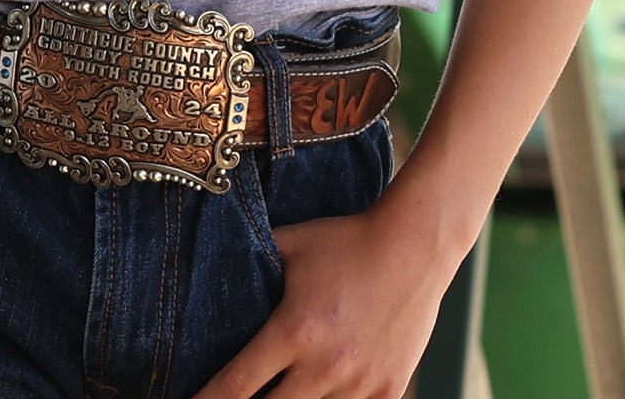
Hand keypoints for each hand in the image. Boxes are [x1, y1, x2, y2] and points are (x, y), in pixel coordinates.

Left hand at [190, 204, 448, 398]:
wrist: (413, 247)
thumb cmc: (345, 240)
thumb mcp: (291, 245)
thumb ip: (253, 261)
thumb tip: (210, 263)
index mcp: (294, 330)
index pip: (236, 385)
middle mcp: (325, 366)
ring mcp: (359, 385)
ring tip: (278, 396)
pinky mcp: (388, 393)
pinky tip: (317, 396)